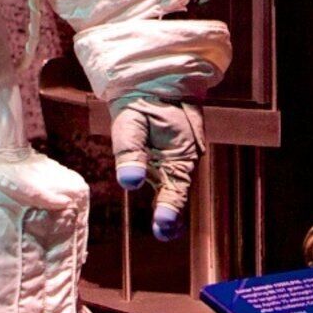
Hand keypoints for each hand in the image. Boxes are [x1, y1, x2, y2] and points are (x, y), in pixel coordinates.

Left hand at [108, 96, 199, 242]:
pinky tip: (162, 214)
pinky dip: (168, 195)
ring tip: (165, 231)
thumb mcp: (132, 121)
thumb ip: (130, 151)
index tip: (163, 224)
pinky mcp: (168, 155)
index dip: (170, 208)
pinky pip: (170, 178)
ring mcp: (177, 157)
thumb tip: (130, 182)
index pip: (176, 185)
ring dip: (171, 208)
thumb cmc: (143, 97)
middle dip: (172, 213)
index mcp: (179, 150)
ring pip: (175, 186)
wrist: (155, 78)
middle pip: (178, 190)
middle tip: (164, 234)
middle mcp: (182, 157)